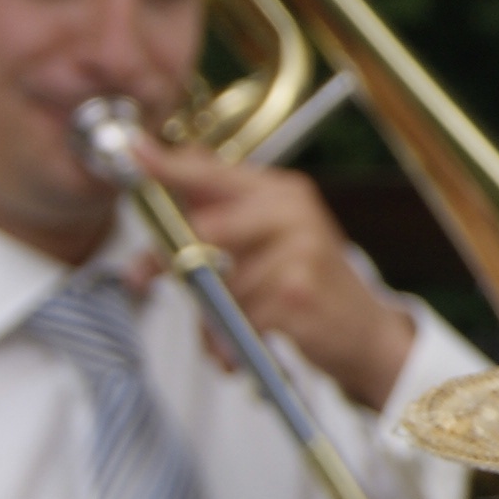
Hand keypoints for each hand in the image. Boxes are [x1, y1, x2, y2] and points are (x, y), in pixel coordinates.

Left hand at [135, 138, 419, 411]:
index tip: (134, 151)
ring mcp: (300, 250)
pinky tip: (239, 347)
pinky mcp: (297, 291)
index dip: (168, 164)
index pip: (212, 170)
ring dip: (208, 313)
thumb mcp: (271, 239)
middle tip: (140, 275)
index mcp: (282, 192)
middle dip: (166, 258)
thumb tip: (157, 210)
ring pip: (216, 281)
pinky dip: (227, 340)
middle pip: (203, 228)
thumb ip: (220, 218)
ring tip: (225, 328)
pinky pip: (234, 315)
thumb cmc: (306, 286)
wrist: (365, 332)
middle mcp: (294, 212)